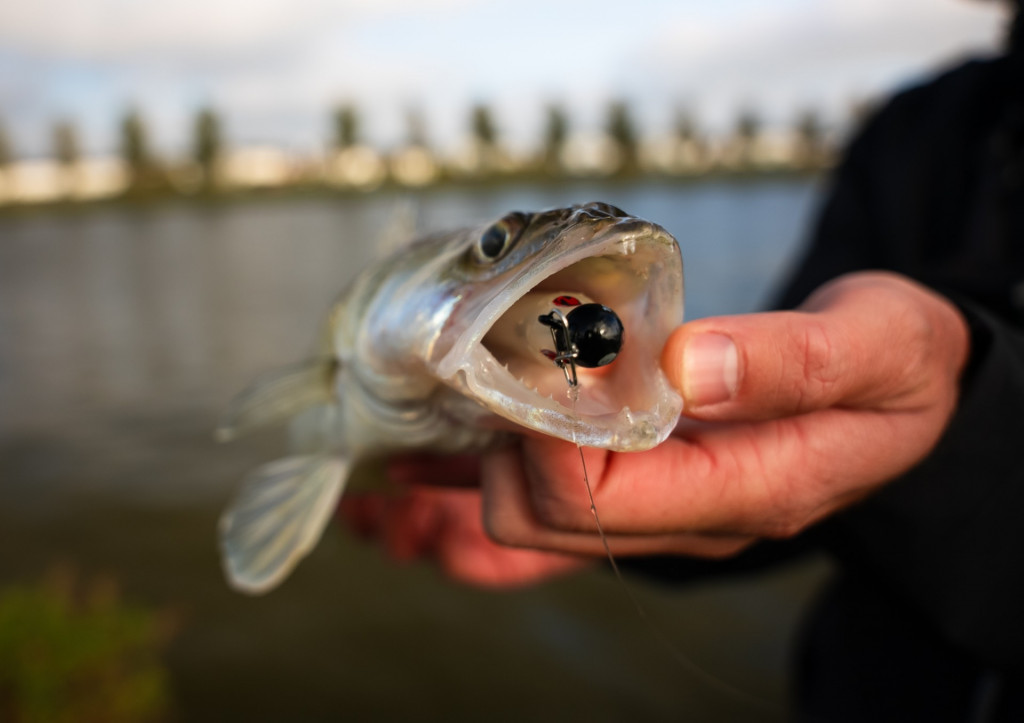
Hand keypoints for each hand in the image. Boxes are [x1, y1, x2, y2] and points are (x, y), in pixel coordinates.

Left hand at [342, 271, 968, 584]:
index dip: (544, 432)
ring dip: (473, 465)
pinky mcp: (639, 487)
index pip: (602, 497)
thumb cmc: (895, 362)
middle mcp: (687, 517)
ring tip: (450, 392)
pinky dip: (480, 481)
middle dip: (501, 441)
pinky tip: (427, 458)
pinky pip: (538, 509)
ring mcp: (658, 510)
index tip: (534, 351)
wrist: (903, 389)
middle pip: (542, 520)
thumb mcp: (873, 345)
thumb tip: (682, 364)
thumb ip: (788, 361)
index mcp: (743, 492)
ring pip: (525, 522)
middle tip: (501, 354)